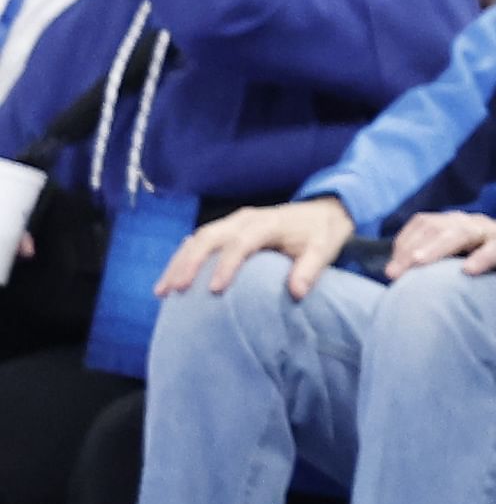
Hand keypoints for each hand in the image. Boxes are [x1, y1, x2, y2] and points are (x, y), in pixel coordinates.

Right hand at [158, 197, 359, 300]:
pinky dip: (183, 258)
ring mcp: (234, 221)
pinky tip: (170, 278)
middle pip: (209, 237)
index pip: (241, 243)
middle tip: (175, 290)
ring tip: (162, 290)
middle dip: (189, 263)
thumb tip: (296, 292)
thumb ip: (310, 269)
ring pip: (198, 238)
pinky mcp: (228, 228)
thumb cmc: (322, 233)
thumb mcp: (324, 248)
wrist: (324, 211)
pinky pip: (199, 240)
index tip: (214, 290)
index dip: (227, 265)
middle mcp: (245, 219)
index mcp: (268, 223)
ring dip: (179, 262)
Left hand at [385, 212, 495, 301]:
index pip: (424, 224)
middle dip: (412, 249)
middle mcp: (476, 225)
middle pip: (438, 226)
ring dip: (438, 248)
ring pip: (463, 232)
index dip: (404, 243)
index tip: (390, 270)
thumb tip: (397, 281)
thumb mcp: (462, 270)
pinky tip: (468, 271)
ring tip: (419, 264)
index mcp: (460, 227)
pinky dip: (483, 257)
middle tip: (394, 274)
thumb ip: (436, 270)